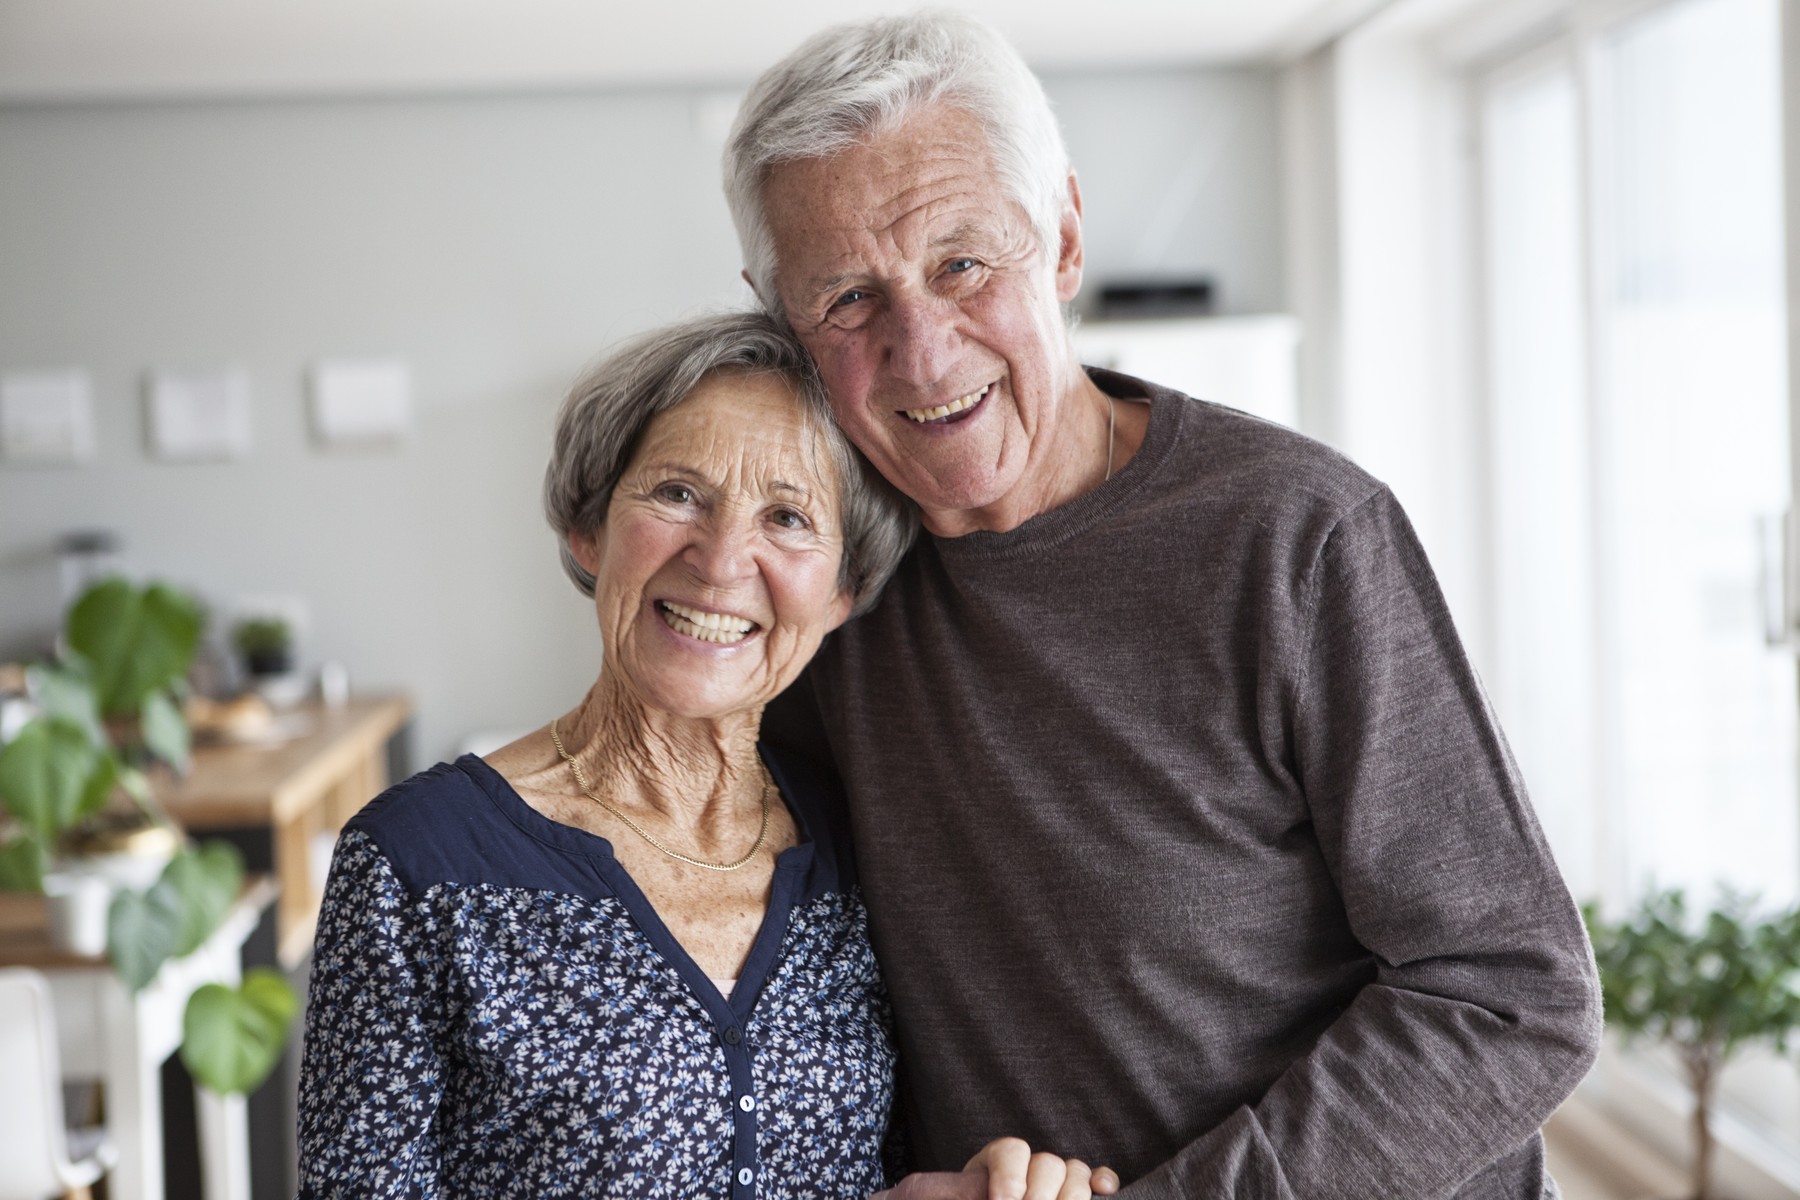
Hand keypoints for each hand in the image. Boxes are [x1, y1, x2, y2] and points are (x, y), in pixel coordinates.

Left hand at [871, 1138, 1119, 1199]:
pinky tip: (1103, 1193)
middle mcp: (1030, 1165)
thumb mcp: (948, 1195)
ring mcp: (1057, 1178)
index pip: (1010, 1151)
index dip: (1009, 1178)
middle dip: (1041, 1194)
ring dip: (1071, 1194)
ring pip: (1075, 1171)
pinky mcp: (1076, 1192)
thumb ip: (951, 1191)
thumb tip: (956, 1189)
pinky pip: (1098, 1179)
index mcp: (996, 1161)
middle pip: (1048, 1163)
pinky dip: (1102, 1182)